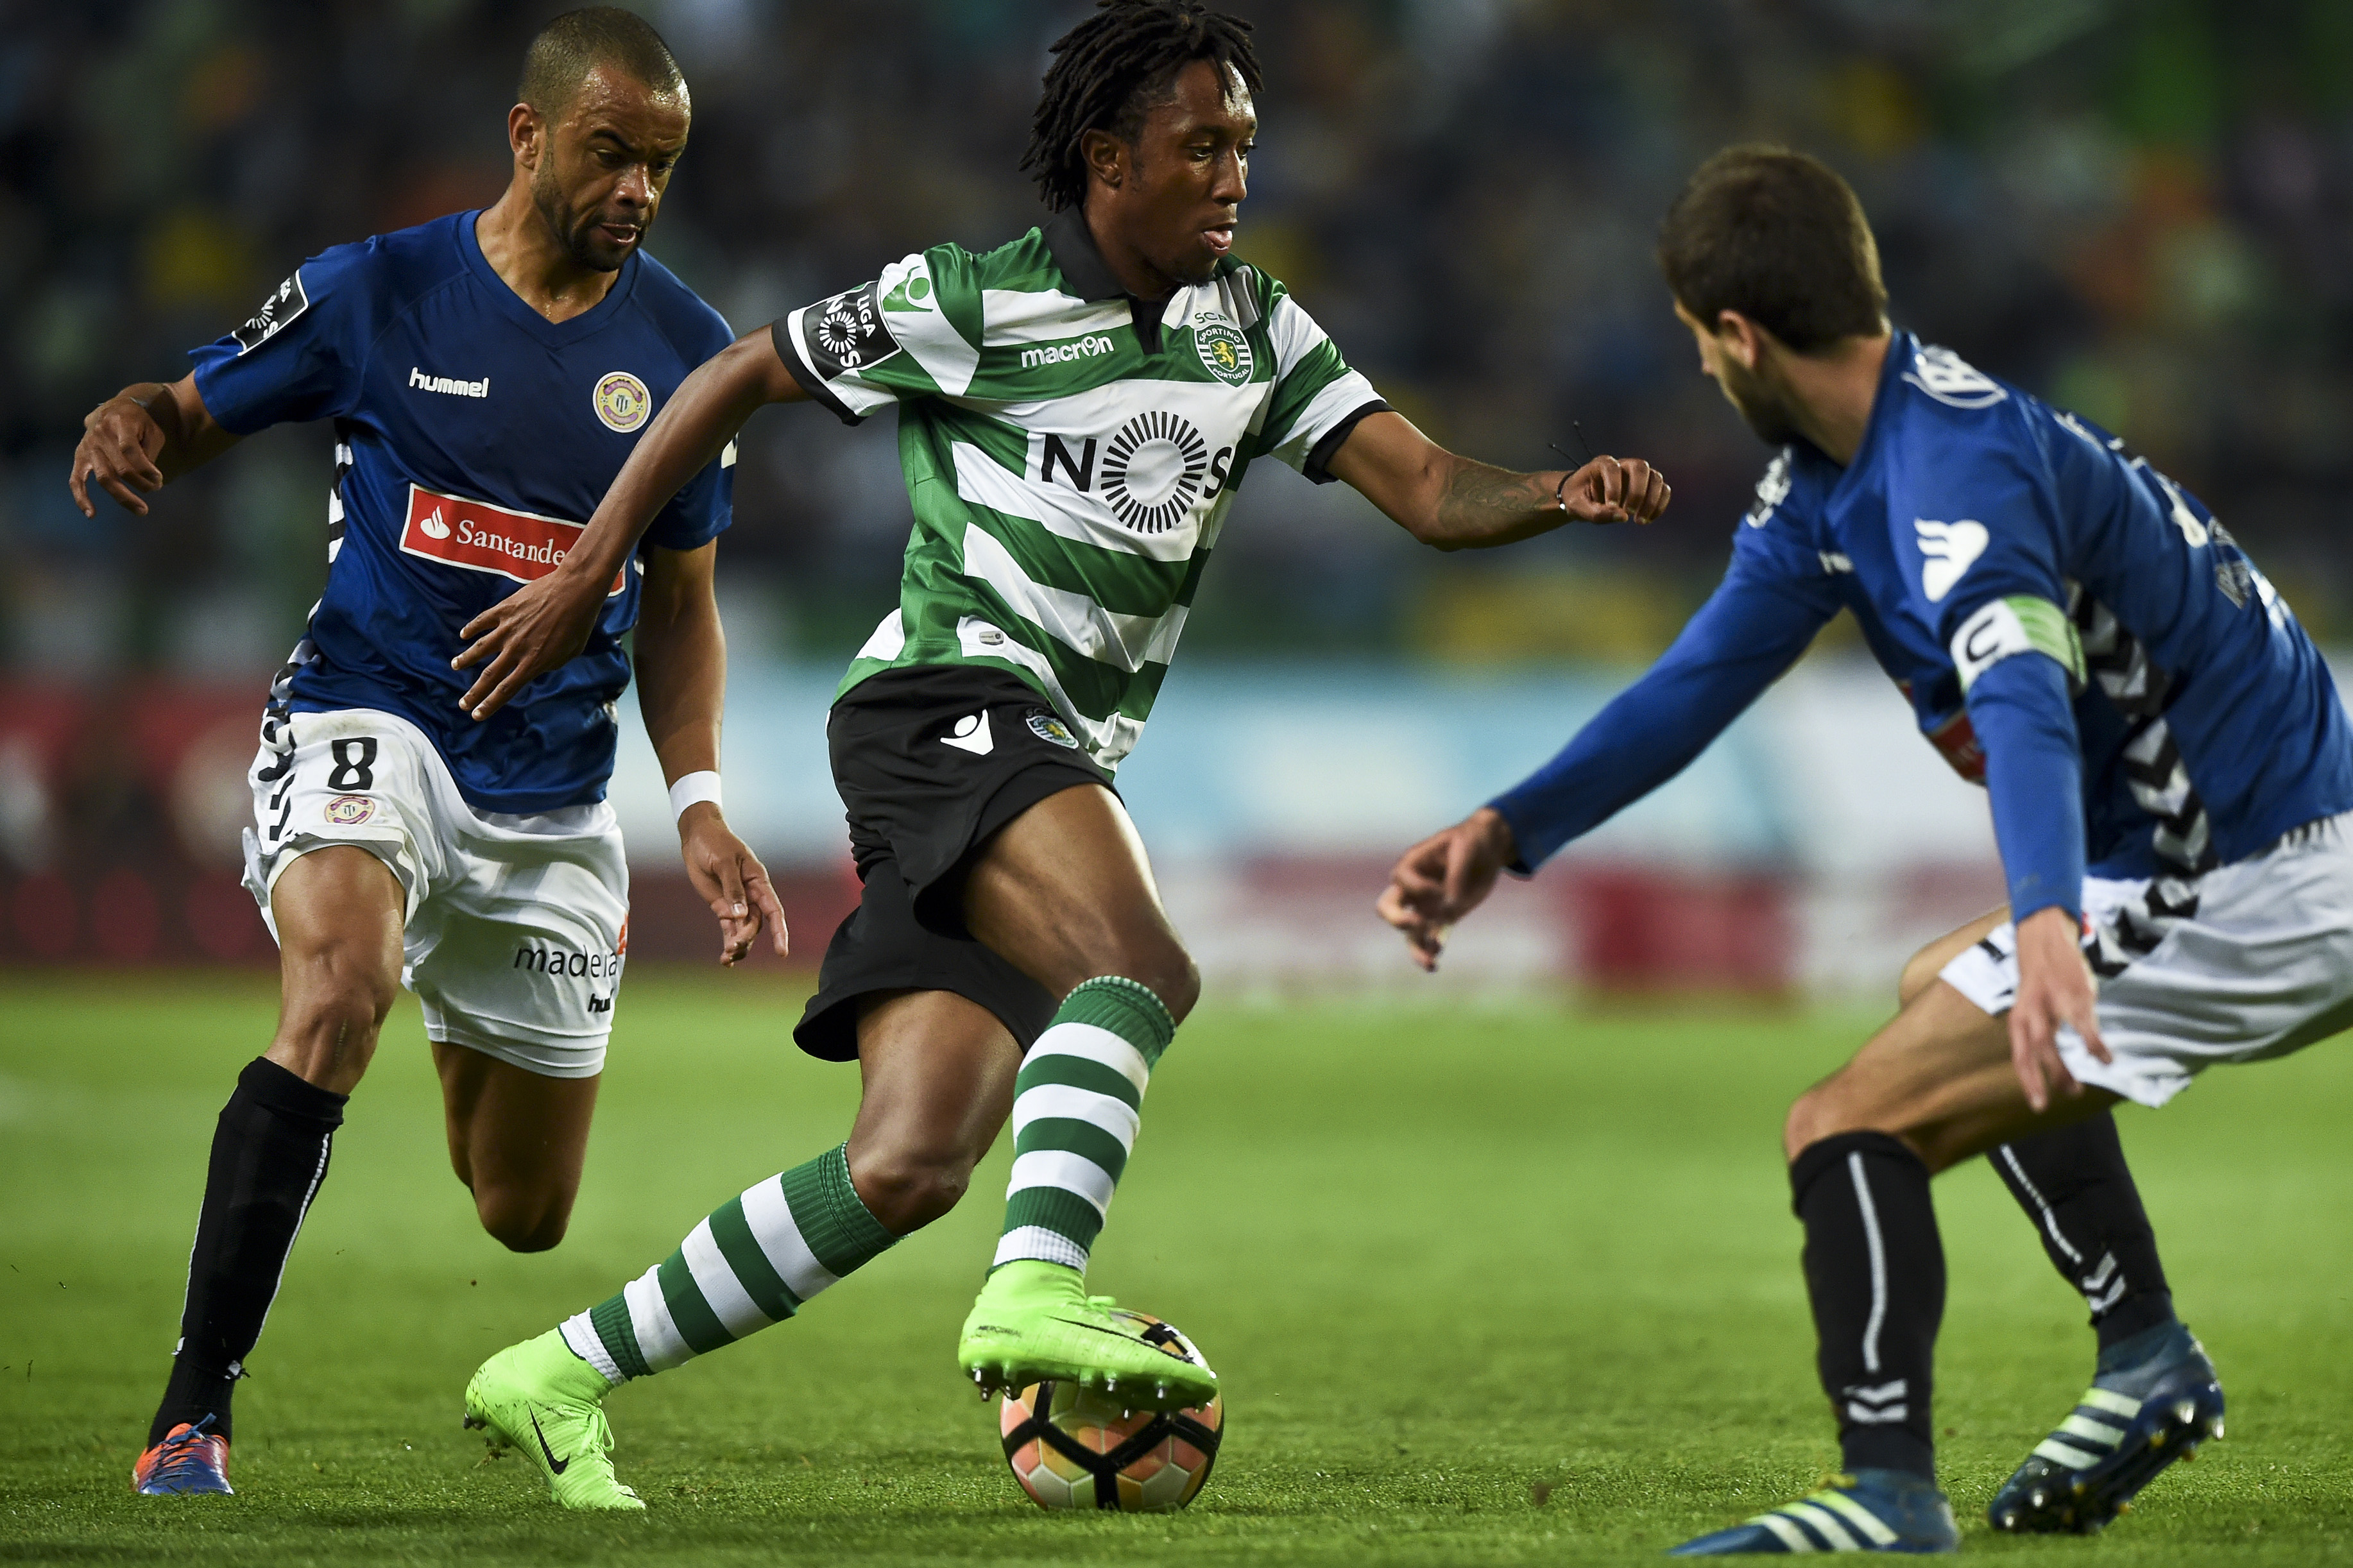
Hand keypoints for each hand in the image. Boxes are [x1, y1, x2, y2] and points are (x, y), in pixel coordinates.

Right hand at [69, 392, 167, 516]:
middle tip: (156, 490)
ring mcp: (88, 447)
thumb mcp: (151, 430)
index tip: (159, 478)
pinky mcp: (80, 457)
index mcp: (119, 422)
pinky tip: (91, 514)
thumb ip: (149, 452)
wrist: (111, 409)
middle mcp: (100, 435)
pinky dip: (81, 497)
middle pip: (119, 468)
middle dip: (141, 484)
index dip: (146, 468)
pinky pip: (76, 480)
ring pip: (104, 478)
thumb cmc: (138, 422)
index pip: (130, 450)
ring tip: (142, 510)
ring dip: (124, 497)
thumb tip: (150, 478)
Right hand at [452, 569, 604, 719]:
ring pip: (480, 648)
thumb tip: (538, 668)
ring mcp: (508, 628)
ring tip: (455, 666)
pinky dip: (471, 628)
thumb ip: (551, 664)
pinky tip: (463, 635)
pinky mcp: (505, 609)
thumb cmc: (580, 623)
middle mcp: (517, 649)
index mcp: (534, 662)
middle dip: (474, 692)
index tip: (477, 715)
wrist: (575, 591)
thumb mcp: (570, 653)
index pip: (507, 690)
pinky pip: (483, 621)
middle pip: (489, 675)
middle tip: (462, 703)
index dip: (490, 704)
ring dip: (466, 659)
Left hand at [678, 804, 788, 965]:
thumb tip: (740, 915)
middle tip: (732, 947)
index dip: (779, 931)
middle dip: (747, 937)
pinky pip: (729, 929)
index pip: (774, 910)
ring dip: (738, 945)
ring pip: (743, 930)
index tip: (781, 952)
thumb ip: (733, 889)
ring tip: (727, 958)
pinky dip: (728, 942)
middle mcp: (751, 895)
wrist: (698, 836)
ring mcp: (736, 902)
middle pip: (756, 923)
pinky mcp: (722, 906)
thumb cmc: (715, 843)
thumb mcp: (724, 863)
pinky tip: (725, 959)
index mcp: (758, 881)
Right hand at [1375, 807, 1516, 971]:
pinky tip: (1436, 962)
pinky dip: (1432, 950)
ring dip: (1416, 948)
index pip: (1401, 879)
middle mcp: (1413, 887)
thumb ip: (1456, 875)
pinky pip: (1430, 938)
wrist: (1489, 849)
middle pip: (1387, 907)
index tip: (1442, 890)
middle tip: (1418, 924)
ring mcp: (1426, 905)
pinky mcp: (1443, 918)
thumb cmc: (1472, 841)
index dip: (1420, 889)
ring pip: (1409, 932)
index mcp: (1412, 863)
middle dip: (1398, 919)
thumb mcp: (1466, 848)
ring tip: (1429, 962)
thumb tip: (1450, 905)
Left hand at [1559, 455, 1671, 526]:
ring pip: (1656, 477)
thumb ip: (1597, 513)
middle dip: (1638, 492)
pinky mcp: (1646, 485)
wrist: (1582, 498)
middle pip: (1641, 467)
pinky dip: (1659, 505)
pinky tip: (1648, 519)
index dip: (1614, 488)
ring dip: (1652, 500)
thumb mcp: (1577, 507)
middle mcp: (1622, 464)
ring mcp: (1636, 474)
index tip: (1611, 507)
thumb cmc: (1577, 499)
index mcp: (1601, 464)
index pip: (1613, 468)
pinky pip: (1663, 489)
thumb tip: (1623, 517)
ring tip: (1639, 521)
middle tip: (1629, 513)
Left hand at [2007, 904, 2109, 1111]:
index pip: (2019, 1056)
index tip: (2039, 1105)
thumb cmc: (2041, 983)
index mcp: (2018, 1018)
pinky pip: (2084, 1026)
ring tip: (2078, 1089)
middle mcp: (2030, 1012)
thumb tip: (2049, 1065)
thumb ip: (2037, 1033)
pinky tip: (2105, 1059)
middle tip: (2065, 1095)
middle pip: (2034, 1050)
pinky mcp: (2074, 995)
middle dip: (2047, 1077)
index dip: (2028, 1081)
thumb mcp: (2031, 1008)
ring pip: (2052, 1041)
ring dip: (2065, 1068)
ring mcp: (2051, 1003)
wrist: (2045, 940)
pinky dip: (2094, 1045)